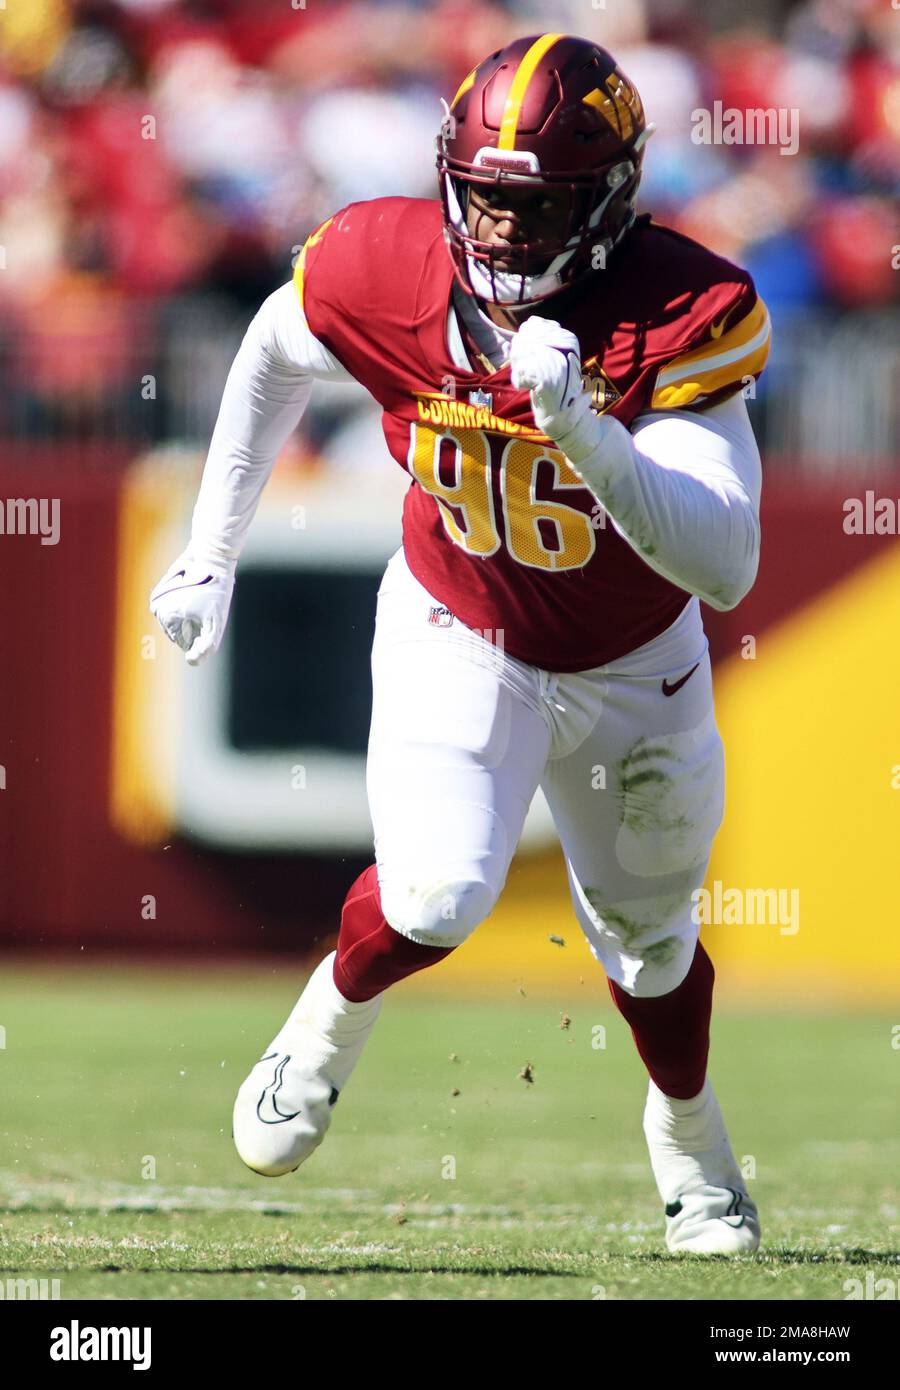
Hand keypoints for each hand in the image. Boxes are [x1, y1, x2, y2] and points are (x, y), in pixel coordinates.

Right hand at [149, 547, 235, 665]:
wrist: (210, 556)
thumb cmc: (216, 590)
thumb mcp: (216, 622)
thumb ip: (206, 646)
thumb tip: (191, 661)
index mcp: (167, 616)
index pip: (183, 642)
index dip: (201, 633)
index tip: (208, 614)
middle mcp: (157, 608)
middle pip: (177, 631)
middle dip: (192, 624)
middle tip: (206, 605)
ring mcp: (157, 598)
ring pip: (174, 620)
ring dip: (187, 615)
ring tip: (200, 598)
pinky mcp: (160, 591)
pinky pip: (171, 608)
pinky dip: (182, 605)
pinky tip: (193, 593)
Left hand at [509, 316, 591, 446]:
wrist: (562, 413)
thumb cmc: (553, 384)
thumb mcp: (550, 355)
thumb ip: (539, 338)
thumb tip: (526, 325)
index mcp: (567, 338)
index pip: (532, 324)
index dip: (523, 339)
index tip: (529, 357)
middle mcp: (565, 346)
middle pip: (523, 337)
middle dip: (518, 354)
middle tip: (527, 371)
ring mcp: (558, 361)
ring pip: (519, 352)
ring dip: (518, 367)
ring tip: (529, 379)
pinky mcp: (548, 378)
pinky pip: (520, 370)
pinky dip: (519, 380)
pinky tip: (528, 387)